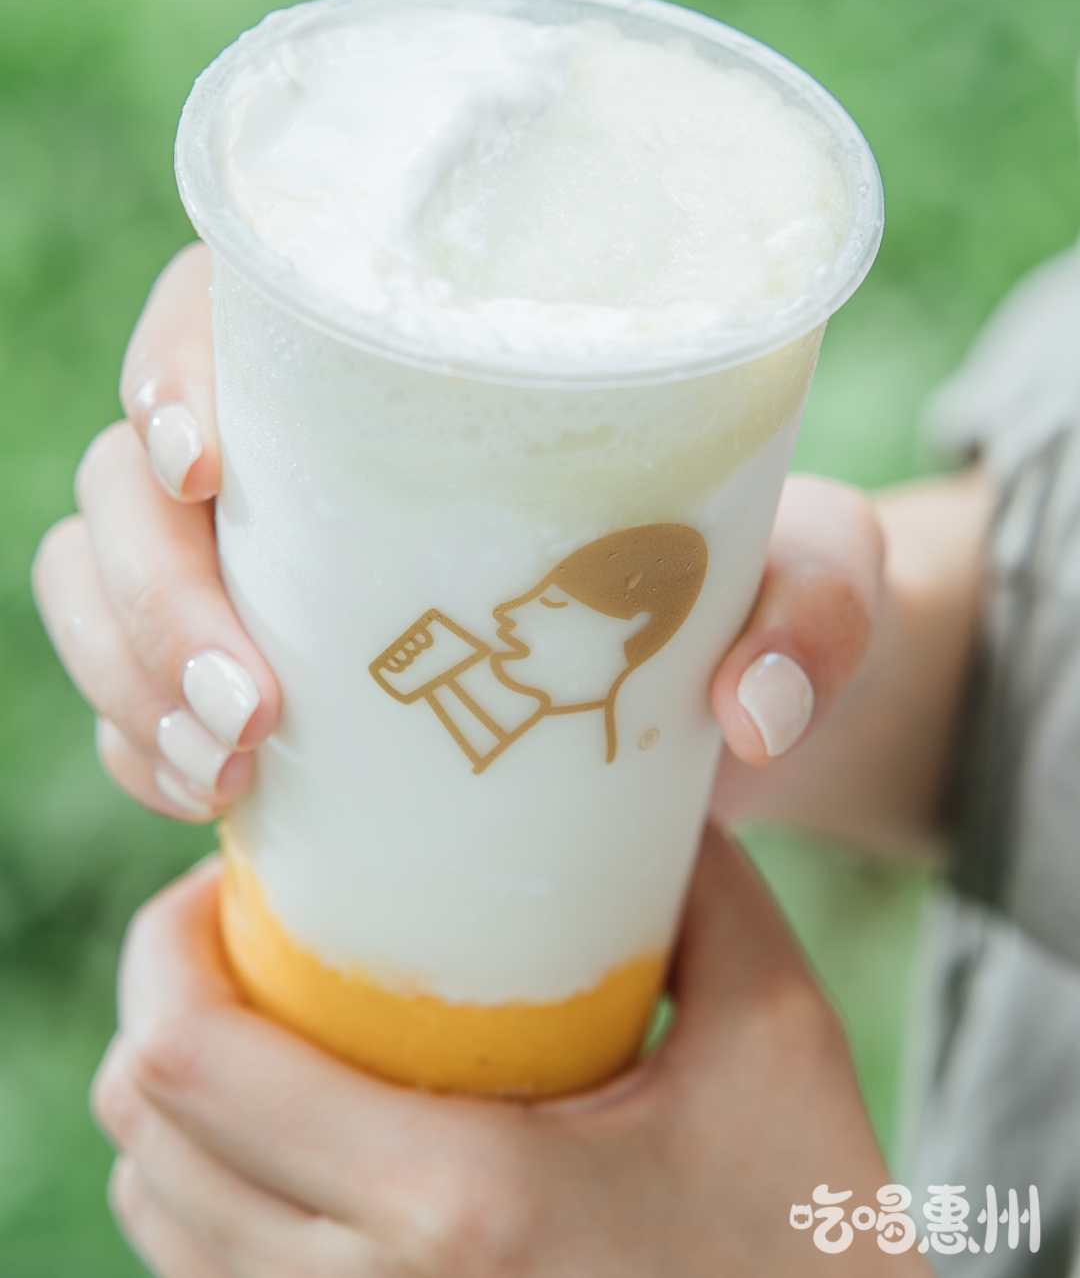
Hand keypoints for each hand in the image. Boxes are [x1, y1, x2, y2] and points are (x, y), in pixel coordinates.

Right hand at [34, 245, 893, 832]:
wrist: (725, 700)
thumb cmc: (756, 586)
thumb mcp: (818, 575)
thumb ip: (821, 614)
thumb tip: (750, 712)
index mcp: (414, 371)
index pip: (226, 312)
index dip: (173, 369)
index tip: (210, 467)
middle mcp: (310, 461)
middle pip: (131, 475)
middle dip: (151, 590)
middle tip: (256, 704)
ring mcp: (267, 570)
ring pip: (98, 580)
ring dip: (127, 677)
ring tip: (229, 772)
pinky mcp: (263, 675)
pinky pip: (134, 696)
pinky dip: (140, 747)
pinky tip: (212, 798)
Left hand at [93, 825, 927, 1276]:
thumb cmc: (812, 1239)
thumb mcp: (777, 1038)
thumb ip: (704, 892)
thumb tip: (643, 787)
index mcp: (459, 1200)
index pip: (196, 1069)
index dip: (166, 955)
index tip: (221, 888)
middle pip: (150, 1141)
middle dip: (168, 1011)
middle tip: (240, 939)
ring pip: (167, 1223)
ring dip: (186, 1109)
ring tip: (264, 1027)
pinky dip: (214, 1198)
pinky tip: (295, 1136)